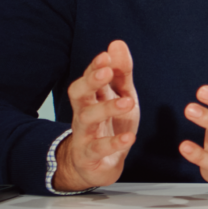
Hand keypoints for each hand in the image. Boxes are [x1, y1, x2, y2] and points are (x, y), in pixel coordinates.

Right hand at [54, 40, 138, 191]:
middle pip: (78, 94)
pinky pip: (98, 149)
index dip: (95, 66)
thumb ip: (121, 73)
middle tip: (106, 72)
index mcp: (91, 97)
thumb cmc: (110, 125)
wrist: (97, 165)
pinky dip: (113, 143)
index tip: (106, 56)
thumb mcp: (121, 96)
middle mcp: (83, 113)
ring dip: (106, 109)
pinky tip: (129, 138)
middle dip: (90, 81)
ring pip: (87, 119)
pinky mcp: (90, 157)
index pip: (88, 77)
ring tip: (128, 102)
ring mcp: (84, 135)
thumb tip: (117, 43)